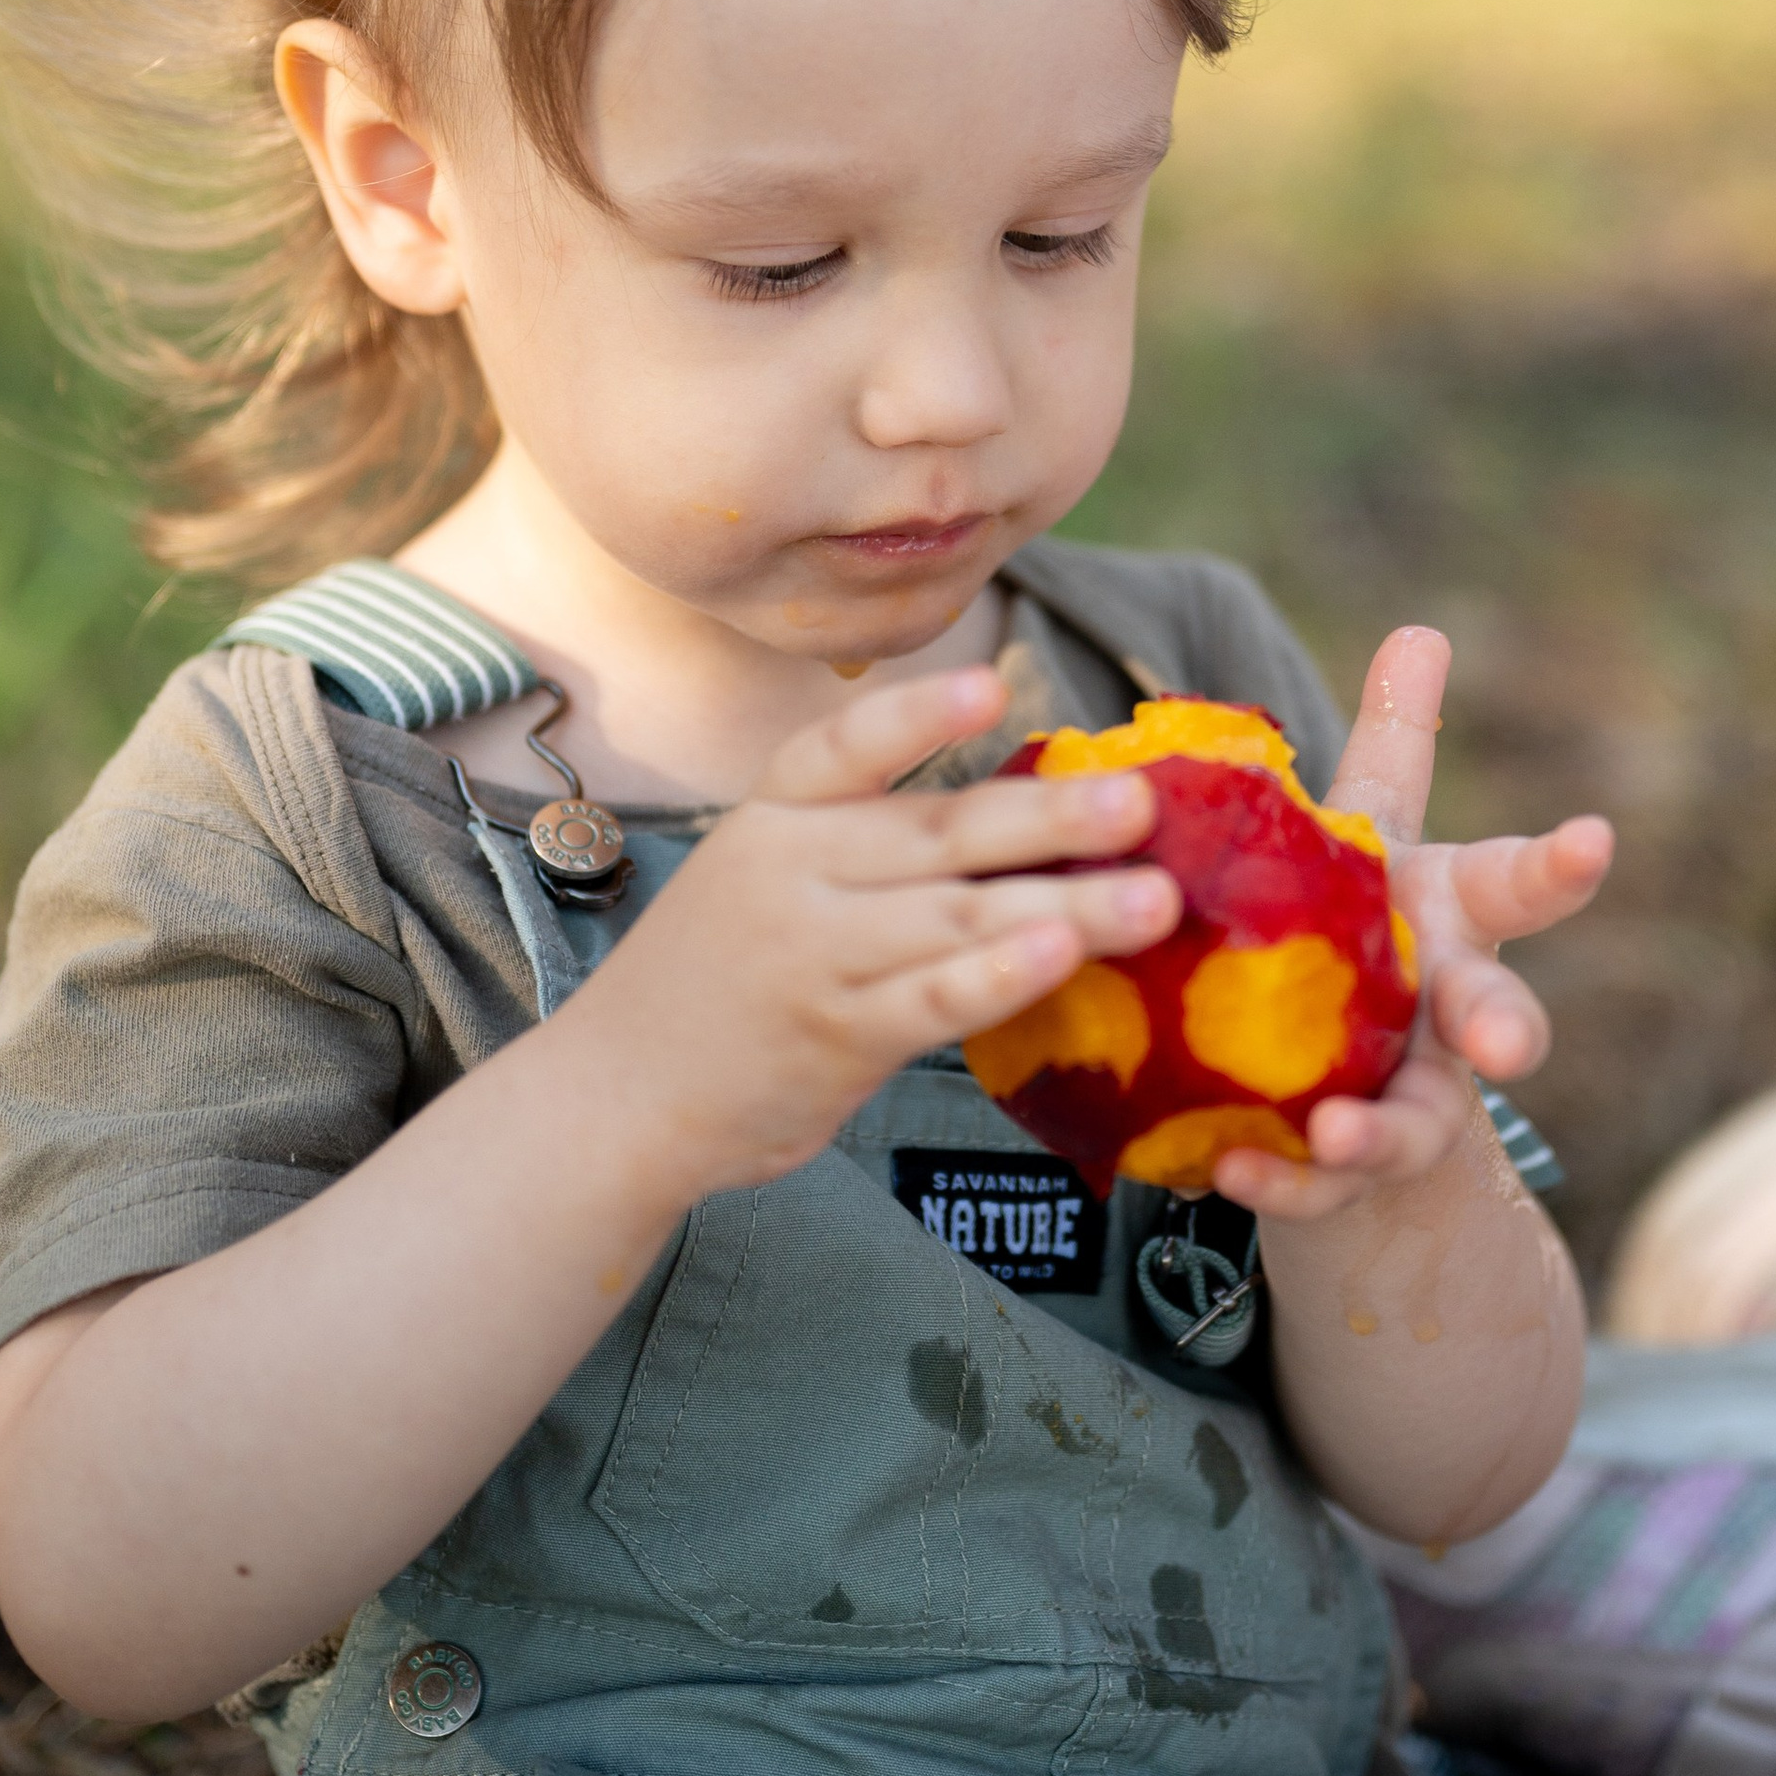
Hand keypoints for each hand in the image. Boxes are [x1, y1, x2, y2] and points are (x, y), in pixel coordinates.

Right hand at [563, 662, 1179, 1204]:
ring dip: (1066, 903)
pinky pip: (931, 1001)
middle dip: (1049, 815)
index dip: (916, 714)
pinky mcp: (835, 1038)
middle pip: (935, 832)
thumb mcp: (765, 872)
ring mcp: (813, 957)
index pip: (844, 747)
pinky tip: (1061, 955)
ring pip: (955, 917)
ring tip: (1155, 896)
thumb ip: (869, 841)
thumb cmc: (722, 971)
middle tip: (1141, 801)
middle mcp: (791, 872)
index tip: (992, 684)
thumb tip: (1031, 808)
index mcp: (774, 815)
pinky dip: (999, 975)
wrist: (619, 1091)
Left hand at [1210, 624, 1609, 1225]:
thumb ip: (1402, 739)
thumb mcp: (1372, 832)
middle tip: (1510, 1047)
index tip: (1595, 838)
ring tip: (1334, 1133)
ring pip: (1415, 1126)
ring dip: (1376, 1133)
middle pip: (1496, 1015)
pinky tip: (1227, 1171)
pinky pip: (1315, 1187)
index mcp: (1450, 915)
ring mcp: (1408, 1098)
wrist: (1343, 1079)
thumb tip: (1425, 624)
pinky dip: (1278, 1182)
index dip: (1560, 863)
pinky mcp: (1342, 1167)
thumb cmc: (1361, 923)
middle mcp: (1449, 1012)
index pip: (1516, 881)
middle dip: (1509, 1026)